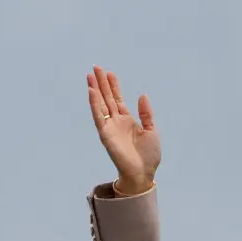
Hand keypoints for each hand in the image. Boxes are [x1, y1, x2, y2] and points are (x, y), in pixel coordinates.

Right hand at [86, 65, 160, 193]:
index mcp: (127, 120)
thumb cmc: (148, 156)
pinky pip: (98, 116)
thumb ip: (146, 114)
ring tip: (90, 75)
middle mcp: (116, 122)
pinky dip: (94, 104)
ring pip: (100, 104)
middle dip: (102, 83)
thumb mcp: (151, 131)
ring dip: (95, 90)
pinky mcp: (105, 134)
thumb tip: (142, 95)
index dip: (113, 86)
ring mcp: (110, 127)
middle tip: (95, 67)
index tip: (109, 73)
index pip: (117, 99)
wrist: (143, 173)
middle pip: (107, 98)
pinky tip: (91, 91)